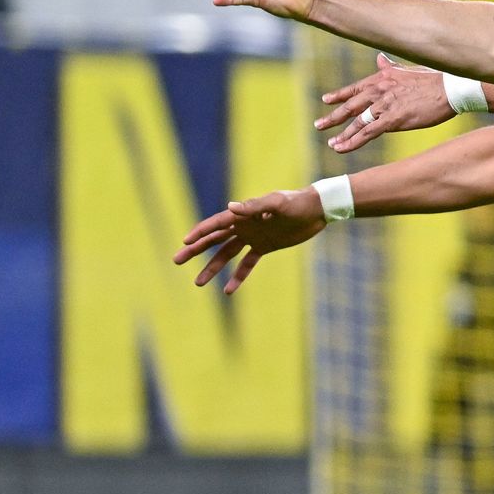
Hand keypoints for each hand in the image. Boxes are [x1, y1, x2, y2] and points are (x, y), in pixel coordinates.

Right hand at [173, 188, 326, 293]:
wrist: (316, 210)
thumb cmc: (297, 203)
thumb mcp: (277, 203)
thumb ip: (255, 207)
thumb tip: (231, 208)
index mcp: (243, 214)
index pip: (216, 224)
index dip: (200, 233)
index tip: (185, 242)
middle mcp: (244, 225)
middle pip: (214, 240)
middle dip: (195, 250)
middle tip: (176, 260)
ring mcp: (253, 237)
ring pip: (226, 254)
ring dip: (212, 267)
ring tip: (197, 283)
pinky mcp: (265, 246)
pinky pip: (247, 264)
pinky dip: (238, 276)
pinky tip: (228, 290)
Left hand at [315, 53, 452, 152]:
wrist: (450, 88)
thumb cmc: (435, 80)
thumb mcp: (408, 70)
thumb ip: (391, 67)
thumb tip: (380, 58)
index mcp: (383, 77)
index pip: (356, 87)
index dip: (340, 94)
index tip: (326, 99)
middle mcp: (379, 89)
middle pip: (351, 105)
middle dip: (334, 116)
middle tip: (319, 124)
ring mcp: (385, 105)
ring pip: (358, 122)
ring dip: (343, 133)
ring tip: (332, 143)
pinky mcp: (393, 119)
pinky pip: (368, 132)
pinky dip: (353, 141)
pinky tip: (343, 148)